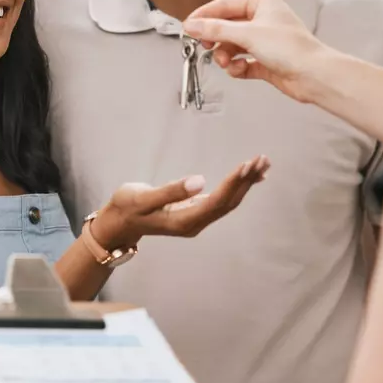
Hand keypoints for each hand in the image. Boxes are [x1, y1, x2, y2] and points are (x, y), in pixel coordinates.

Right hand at [90, 156, 269, 249]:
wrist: (119, 223)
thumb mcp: (143, 198)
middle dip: (246, 181)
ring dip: (245, 183)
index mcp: (185, 220)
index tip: (247, 165)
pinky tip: (249, 178)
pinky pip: (222, 200)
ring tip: (262, 164)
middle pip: (228, 202)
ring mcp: (197, 219)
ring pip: (228, 202)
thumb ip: (171, 191)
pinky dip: (237, 187)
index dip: (233, 183)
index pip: (217, 200)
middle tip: (262, 159)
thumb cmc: (128, 208)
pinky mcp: (195, 212)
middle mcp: (196, 223)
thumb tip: (200, 181)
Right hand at [182, 0, 327, 102]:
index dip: (204, 15)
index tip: (188, 26)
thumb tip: (192, 25)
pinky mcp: (265, 60)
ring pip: (232, 45)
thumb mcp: (246, 34)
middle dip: (216, 39)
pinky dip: (236, 67)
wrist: (314, 75)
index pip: (224, 5)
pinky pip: (241, 61)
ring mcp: (264, 41)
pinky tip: (239, 70)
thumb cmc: (291, 48)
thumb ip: (215, 30)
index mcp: (262, 3)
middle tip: (206, 46)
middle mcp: (263, 19)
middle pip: (227, 26)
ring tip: (226, 62)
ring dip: (225, 55)